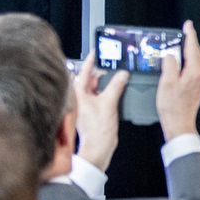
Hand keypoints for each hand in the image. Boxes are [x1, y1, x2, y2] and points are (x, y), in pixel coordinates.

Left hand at [72, 53, 127, 171]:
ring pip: (96, 88)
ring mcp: (85, 105)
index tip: (96, 51)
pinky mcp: (92, 111)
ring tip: (117, 78)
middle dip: (102, 73)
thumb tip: (122, 74)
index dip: (91, 60)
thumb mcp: (109, 102)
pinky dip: (107, 92)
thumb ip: (116, 85)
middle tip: (114, 66)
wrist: (98, 148)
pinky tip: (116, 91)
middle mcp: (79, 98)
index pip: (84, 71)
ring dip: (106, 83)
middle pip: (91, 79)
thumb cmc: (97, 130)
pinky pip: (99, 96)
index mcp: (78, 93)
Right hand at [156, 21, 199, 141]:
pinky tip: (182, 62)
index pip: (192, 47)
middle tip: (183, 32)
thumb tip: (171, 54)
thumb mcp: (166, 82)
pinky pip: (195, 68)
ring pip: (196, 60)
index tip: (188, 25)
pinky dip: (189, 61)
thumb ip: (170, 64)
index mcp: (195, 72)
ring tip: (181, 44)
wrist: (179, 124)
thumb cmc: (172, 107)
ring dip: (189, 51)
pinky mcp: (199, 86)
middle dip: (189, 41)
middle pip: (196, 52)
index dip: (189, 34)